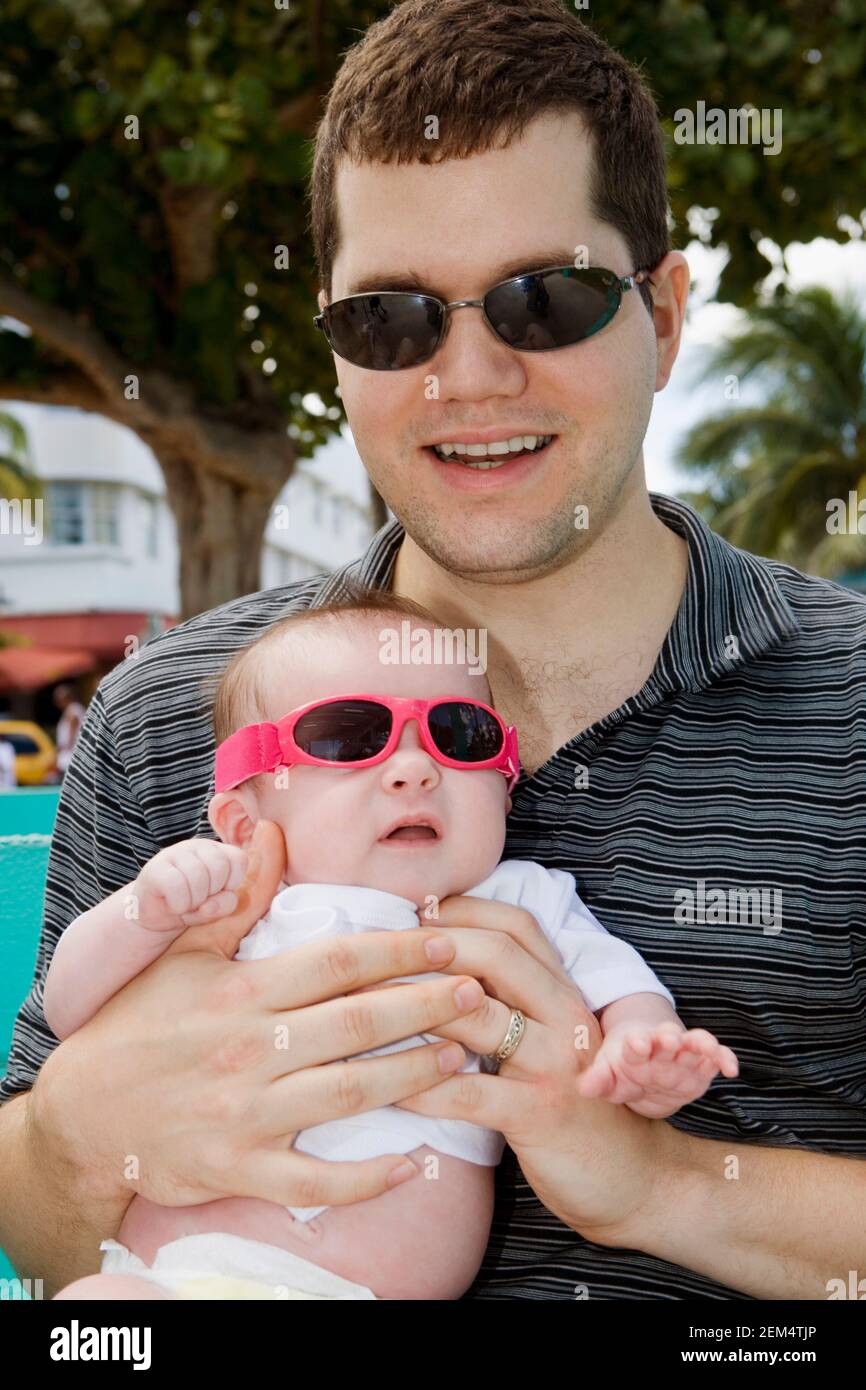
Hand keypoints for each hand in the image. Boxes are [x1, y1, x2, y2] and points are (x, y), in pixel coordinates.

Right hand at [29, 821, 484, 1219]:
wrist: (81, 1113)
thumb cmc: (136, 1024)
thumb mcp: (180, 953)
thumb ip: (237, 899)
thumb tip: (272, 836)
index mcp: (241, 991)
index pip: (337, 961)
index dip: (399, 949)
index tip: (447, 939)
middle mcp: (250, 1049)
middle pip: (358, 1023)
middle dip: (426, 1005)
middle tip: (476, 992)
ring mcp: (247, 1113)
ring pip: (349, 1094)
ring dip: (414, 1076)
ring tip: (463, 1056)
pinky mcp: (240, 1169)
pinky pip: (313, 1181)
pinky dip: (365, 1179)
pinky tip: (411, 1163)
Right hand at [131, 838, 250, 932]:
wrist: (156, 916)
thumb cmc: (191, 906)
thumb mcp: (216, 908)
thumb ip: (225, 905)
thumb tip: (208, 906)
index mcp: (216, 851)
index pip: (238, 859)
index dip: (232, 883)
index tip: (217, 893)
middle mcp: (196, 846)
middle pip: (219, 867)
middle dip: (212, 893)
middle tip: (199, 900)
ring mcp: (174, 853)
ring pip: (198, 876)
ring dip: (194, 901)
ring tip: (186, 904)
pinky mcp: (154, 868)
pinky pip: (176, 886)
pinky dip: (179, 905)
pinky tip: (174, 906)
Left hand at [391, 895, 667, 1242]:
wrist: (631, 1178)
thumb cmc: (572, 1102)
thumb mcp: (550, 1040)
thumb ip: (511, 1000)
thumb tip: (437, 965)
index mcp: (565, 992)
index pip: (518, 926)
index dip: (465, 909)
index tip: (416, 910)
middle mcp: (565, 1016)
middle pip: (498, 955)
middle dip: (431, 945)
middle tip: (376, 950)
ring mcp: (556, 1064)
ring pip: (478, 1016)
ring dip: (412, 1008)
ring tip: (361, 1008)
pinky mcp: (540, 1114)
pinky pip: (469, 1093)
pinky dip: (420, 1086)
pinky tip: (384, 1086)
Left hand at [576, 1020, 738, 1117]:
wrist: (646, 1061)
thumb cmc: (623, 1067)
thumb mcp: (608, 1075)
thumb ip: (598, 1081)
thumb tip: (584, 1089)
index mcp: (635, 1045)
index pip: (635, 1043)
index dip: (636, 1043)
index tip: (637, 1043)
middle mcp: (661, 1046)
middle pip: (667, 1038)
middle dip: (669, 1038)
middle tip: (669, 1038)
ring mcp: (683, 1054)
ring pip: (695, 1043)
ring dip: (701, 1043)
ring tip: (707, 1047)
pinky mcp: (702, 1066)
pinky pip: (716, 1058)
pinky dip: (725, 1059)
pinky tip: (731, 1069)